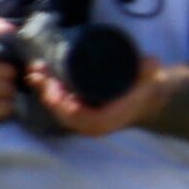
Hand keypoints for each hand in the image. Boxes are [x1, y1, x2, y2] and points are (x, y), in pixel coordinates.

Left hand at [28, 51, 167, 136]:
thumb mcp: (150, 77)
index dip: (63, 104)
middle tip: (42, 70)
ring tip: (37, 68)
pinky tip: (37, 74)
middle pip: (61, 113)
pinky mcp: (76, 110)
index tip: (56, 84)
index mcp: (106, 120)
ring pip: (55, 108)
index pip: (78, 117)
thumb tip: (150, 64)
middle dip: (47, 92)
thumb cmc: (146, 86)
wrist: (147, 96)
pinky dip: (45, 89)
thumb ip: (150, 71)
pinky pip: (55, 104)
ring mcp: (82, 119)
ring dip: (42, 89)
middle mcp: (91, 124)